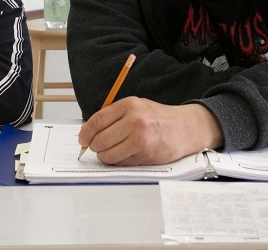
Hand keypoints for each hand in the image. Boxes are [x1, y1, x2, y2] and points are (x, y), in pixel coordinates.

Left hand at [77, 97, 223, 165]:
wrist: (185, 128)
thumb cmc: (158, 118)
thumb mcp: (136, 106)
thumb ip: (114, 116)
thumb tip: (89, 131)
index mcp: (129, 105)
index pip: (97, 120)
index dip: (85, 132)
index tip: (82, 138)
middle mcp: (135, 121)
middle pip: (100, 140)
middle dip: (93, 146)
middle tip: (95, 147)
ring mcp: (140, 139)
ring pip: (109, 155)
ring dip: (104, 156)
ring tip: (109, 151)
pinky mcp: (145, 155)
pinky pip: (121, 163)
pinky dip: (117, 161)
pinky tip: (123, 155)